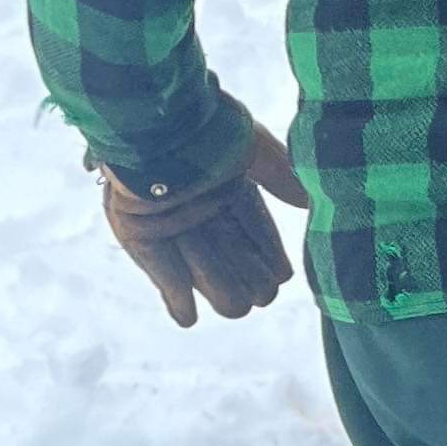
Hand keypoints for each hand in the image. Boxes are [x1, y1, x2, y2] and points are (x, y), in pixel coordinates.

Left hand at [99, 124, 306, 327]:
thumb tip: (307, 201)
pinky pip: (160, 274)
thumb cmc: (207, 133)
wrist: (154, 129)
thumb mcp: (255, 150)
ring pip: (200, 269)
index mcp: (228, 186)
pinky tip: (187, 316)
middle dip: (246, 277)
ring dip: (215, 284)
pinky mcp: (139, 237)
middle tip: (259, 295)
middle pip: (231, 255)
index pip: (254, 230)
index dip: (268, 255)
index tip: (279, 277)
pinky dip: (175, 296)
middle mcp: (199, 209)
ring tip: (230, 299)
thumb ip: (281, 176)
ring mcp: (169, 225)